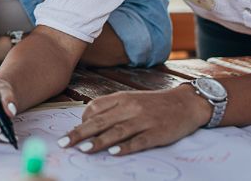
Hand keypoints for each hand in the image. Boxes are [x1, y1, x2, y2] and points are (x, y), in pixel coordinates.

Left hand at [60, 86, 210, 155]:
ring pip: (117, 131)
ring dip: (99, 141)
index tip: (71, 132)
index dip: (81, 121)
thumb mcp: (131, 100)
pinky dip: (126, 147)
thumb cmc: (154, 104)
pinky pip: (139, 141)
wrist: (186, 103)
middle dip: (80, 132)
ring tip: (83, 149)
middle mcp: (131, 108)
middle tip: (64, 143)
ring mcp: (144, 120)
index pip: (95, 107)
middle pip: (101, 121)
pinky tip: (114, 153)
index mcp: (122, 98)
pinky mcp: (157, 133)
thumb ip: (111, 108)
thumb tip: (88, 121)